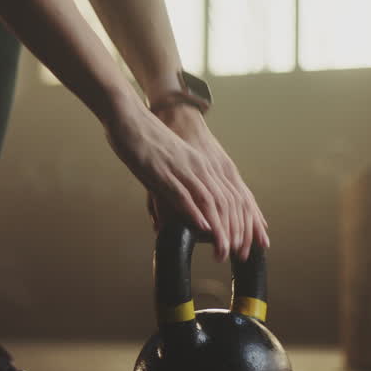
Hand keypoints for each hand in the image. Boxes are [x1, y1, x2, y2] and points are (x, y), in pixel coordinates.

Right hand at [149, 102, 268, 260]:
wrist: (128, 116)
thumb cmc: (143, 140)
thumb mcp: (167, 165)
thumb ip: (171, 190)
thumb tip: (165, 218)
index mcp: (201, 166)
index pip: (230, 197)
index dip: (240, 222)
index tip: (243, 243)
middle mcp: (198, 167)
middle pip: (227, 203)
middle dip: (235, 232)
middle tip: (238, 254)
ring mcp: (183, 169)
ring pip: (211, 202)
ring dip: (220, 229)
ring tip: (225, 250)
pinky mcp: (164, 172)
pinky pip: (185, 194)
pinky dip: (196, 213)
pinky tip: (203, 228)